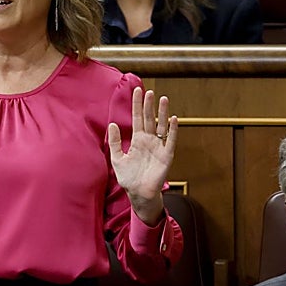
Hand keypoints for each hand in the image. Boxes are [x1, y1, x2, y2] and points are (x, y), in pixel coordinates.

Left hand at [108, 86, 176, 225]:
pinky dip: (172, 130)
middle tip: (150, 91)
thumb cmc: (129, 178)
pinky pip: (170, 140)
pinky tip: (173, 119)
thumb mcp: (117, 159)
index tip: (138, 91)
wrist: (139, 194)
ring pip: (160, 126)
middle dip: (149, 105)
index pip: (137, 118)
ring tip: (163, 99)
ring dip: (162, 113)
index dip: (137, 105)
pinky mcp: (166, 156)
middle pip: (149, 119)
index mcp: (137, 140)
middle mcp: (149, 141)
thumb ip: (115, 142)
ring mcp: (158, 147)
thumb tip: (112, 124)